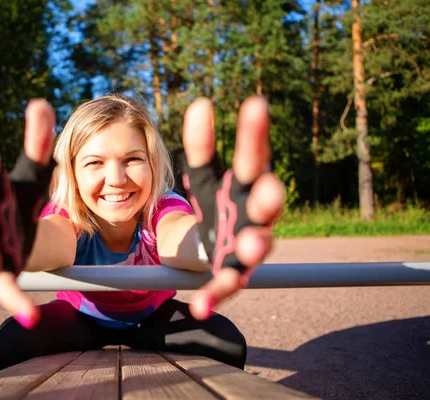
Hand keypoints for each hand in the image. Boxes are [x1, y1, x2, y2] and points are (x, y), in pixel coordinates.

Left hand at [182, 97, 283, 319]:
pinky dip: (215, 295)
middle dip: (268, 198)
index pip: (254, 157)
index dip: (255, 134)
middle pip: (267, 205)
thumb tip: (200, 104)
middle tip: (267, 189)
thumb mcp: (204, 176)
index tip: (254, 103)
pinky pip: (226, 285)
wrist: (218, 243)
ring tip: (247, 246)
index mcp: (248, 185)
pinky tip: (200, 306)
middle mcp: (256, 215)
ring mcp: (248, 246)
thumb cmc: (217, 203)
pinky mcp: (233, 274)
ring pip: (257, 247)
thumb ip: (201, 146)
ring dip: (254, 247)